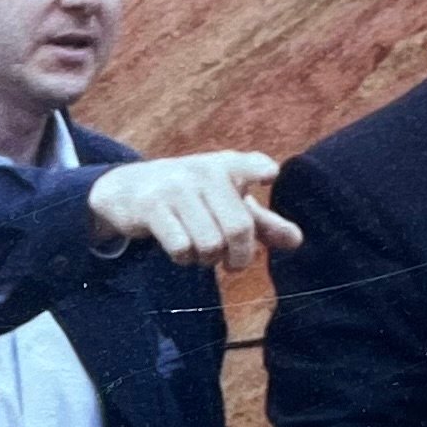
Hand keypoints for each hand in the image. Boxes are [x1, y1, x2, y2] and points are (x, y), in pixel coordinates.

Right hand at [88, 151, 302, 271]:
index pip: (248, 163)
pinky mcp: (151, 207)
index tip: (269, 175)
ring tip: (201, 252)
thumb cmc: (192, 197)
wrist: (129, 188)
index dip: (259, 170)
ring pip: (209, 243)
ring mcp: (176, 188)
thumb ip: (262, 222)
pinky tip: (181, 251)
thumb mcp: (226, 202)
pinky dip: (184, 258)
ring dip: (207, 259)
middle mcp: (203, 172)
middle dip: (239, 257)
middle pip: (237, 228)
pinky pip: (181, 247)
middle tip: (232, 263)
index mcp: (227, 166)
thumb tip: (297, 241)